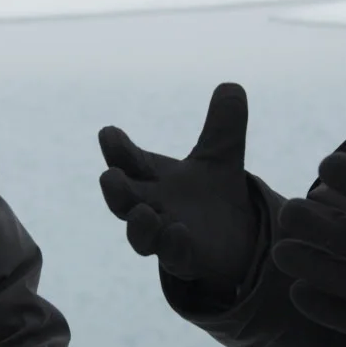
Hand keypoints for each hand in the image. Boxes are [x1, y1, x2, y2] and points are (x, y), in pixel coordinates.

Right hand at [99, 83, 258, 294]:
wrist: (237, 238)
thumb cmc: (213, 194)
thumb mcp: (222, 156)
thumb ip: (224, 126)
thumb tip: (232, 86)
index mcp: (153, 178)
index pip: (128, 161)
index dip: (117, 149)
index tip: (108, 133)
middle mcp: (152, 207)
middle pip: (123, 200)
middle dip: (114, 190)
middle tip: (109, 177)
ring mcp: (165, 236)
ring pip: (141, 236)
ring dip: (138, 226)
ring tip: (143, 212)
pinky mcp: (186, 260)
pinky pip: (174, 257)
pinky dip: (172, 245)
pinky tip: (179, 232)